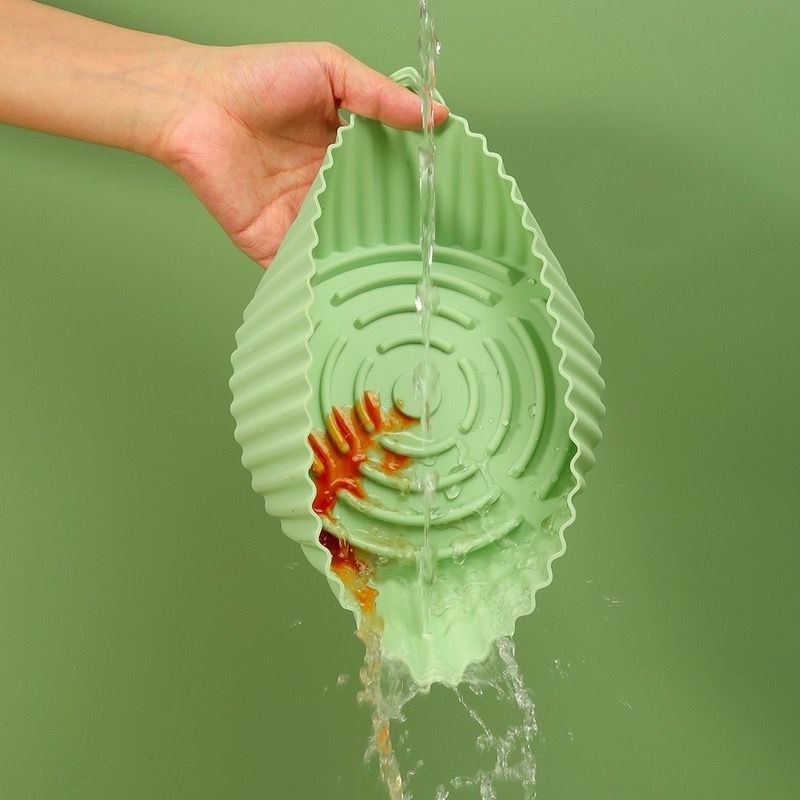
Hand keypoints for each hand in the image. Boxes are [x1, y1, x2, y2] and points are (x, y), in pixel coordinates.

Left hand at [157, 43, 447, 266]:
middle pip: (371, 216)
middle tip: (430, 238)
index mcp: (342, 150)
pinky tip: (354, 285)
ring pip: (345, 247)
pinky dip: (326, 280)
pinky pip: (308, 268)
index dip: (413, 185)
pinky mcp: (276, 243)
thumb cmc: (254, 79)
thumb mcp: (330, 70)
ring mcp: (302, 219)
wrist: (196, 106)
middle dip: (396, 229)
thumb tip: (434, 114)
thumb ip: (381, 95)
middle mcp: (325, 187)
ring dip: (368, 259)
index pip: (388, 176)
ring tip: (404, 269)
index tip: (444, 195)